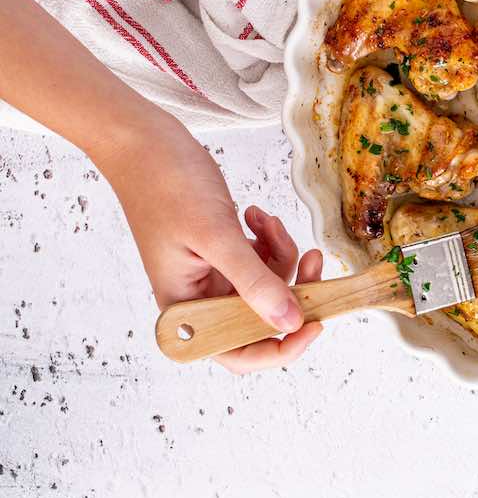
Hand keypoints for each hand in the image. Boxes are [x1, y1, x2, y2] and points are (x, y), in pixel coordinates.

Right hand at [100, 117, 324, 372]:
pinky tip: (256, 217)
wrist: (144, 143)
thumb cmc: (165, 186)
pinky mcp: (221, 251)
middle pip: (261, 318)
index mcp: (185, 309)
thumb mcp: (217, 236)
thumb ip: (254, 282)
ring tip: (267, 223)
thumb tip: (290, 320)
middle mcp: (198, 299)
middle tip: (314, 259)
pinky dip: (268, 240)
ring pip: (267, 284)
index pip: (237, 354)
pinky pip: (261, 259)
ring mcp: (211, 275)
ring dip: (281, 254)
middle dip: (292, 289)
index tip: (314, 323)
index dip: (280, 348)